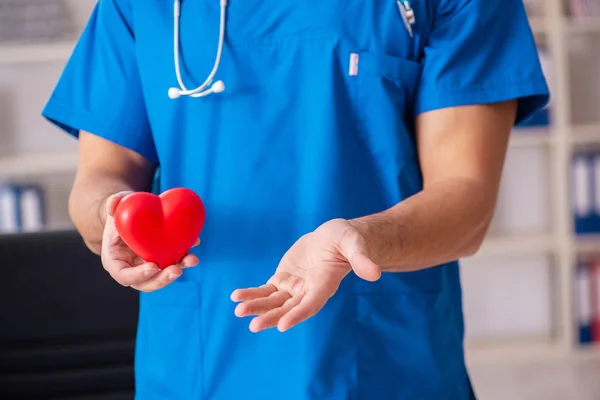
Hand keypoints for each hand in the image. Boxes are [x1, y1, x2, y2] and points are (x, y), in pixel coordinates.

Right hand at [100, 191, 198, 291]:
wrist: (131, 214)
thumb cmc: (120, 211)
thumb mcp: (115, 206)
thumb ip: (113, 204)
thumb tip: (112, 204)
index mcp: (115, 260)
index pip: (123, 275)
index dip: (138, 275)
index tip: (153, 267)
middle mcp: (131, 268)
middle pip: (146, 283)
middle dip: (162, 279)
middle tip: (177, 270)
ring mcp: (147, 267)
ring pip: (162, 276)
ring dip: (178, 269)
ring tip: (192, 259)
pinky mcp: (162, 261)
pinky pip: (173, 262)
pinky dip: (184, 256)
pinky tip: (195, 243)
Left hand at [231, 218, 380, 331]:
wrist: (333, 238)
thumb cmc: (346, 240)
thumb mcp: (353, 243)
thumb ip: (361, 258)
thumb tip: (375, 273)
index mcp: (325, 285)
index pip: (311, 304)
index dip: (298, 315)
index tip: (283, 325)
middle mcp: (308, 291)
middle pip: (288, 308)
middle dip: (271, 317)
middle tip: (253, 325)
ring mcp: (294, 287)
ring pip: (273, 302)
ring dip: (257, 306)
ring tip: (238, 310)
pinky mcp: (283, 280)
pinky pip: (265, 290)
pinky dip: (252, 294)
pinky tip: (236, 297)